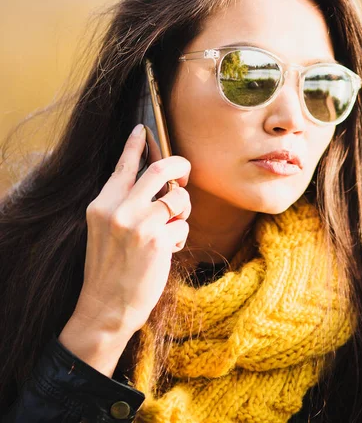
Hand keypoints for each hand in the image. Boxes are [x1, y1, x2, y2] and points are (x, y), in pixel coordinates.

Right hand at [70, 124, 190, 338]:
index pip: (122, 166)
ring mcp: (138, 224)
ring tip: (172, 226)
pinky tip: (168, 250)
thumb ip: (123, 203)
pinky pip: (183, 225)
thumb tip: (156, 182)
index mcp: (102, 204)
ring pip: (179, 198)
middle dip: (179, 165)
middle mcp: (118, 209)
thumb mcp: (104, 229)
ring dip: (183, 209)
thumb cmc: (108, 269)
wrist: (105, 308)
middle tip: (185, 172)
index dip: (135, 144)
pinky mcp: (157, 240)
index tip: (143, 128)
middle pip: (160, 169)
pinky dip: (180, 236)